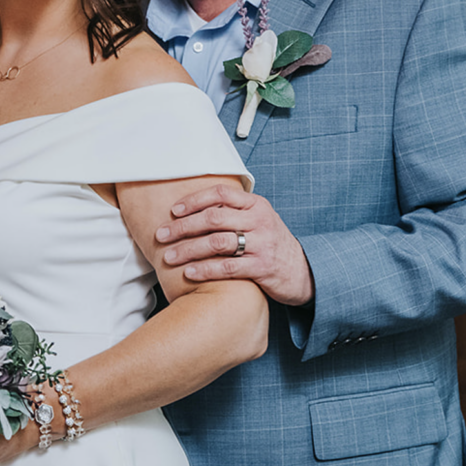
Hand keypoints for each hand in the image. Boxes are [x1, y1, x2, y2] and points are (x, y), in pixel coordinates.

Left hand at [155, 184, 314, 305]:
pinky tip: (189, 273)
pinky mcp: (261, 268)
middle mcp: (260, 221)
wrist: (303, 271)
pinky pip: (227, 267)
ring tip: (169, 256)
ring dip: (188, 249)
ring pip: (217, 242)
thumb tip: (195, 206)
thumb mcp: (259, 220)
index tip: (174, 210)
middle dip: (183, 226)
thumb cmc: (271, 244)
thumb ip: (235, 211)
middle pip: (214, 217)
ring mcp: (262, 244)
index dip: (194, 200)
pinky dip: (205, 270)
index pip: (221, 193)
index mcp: (257, 205)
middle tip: (162, 234)